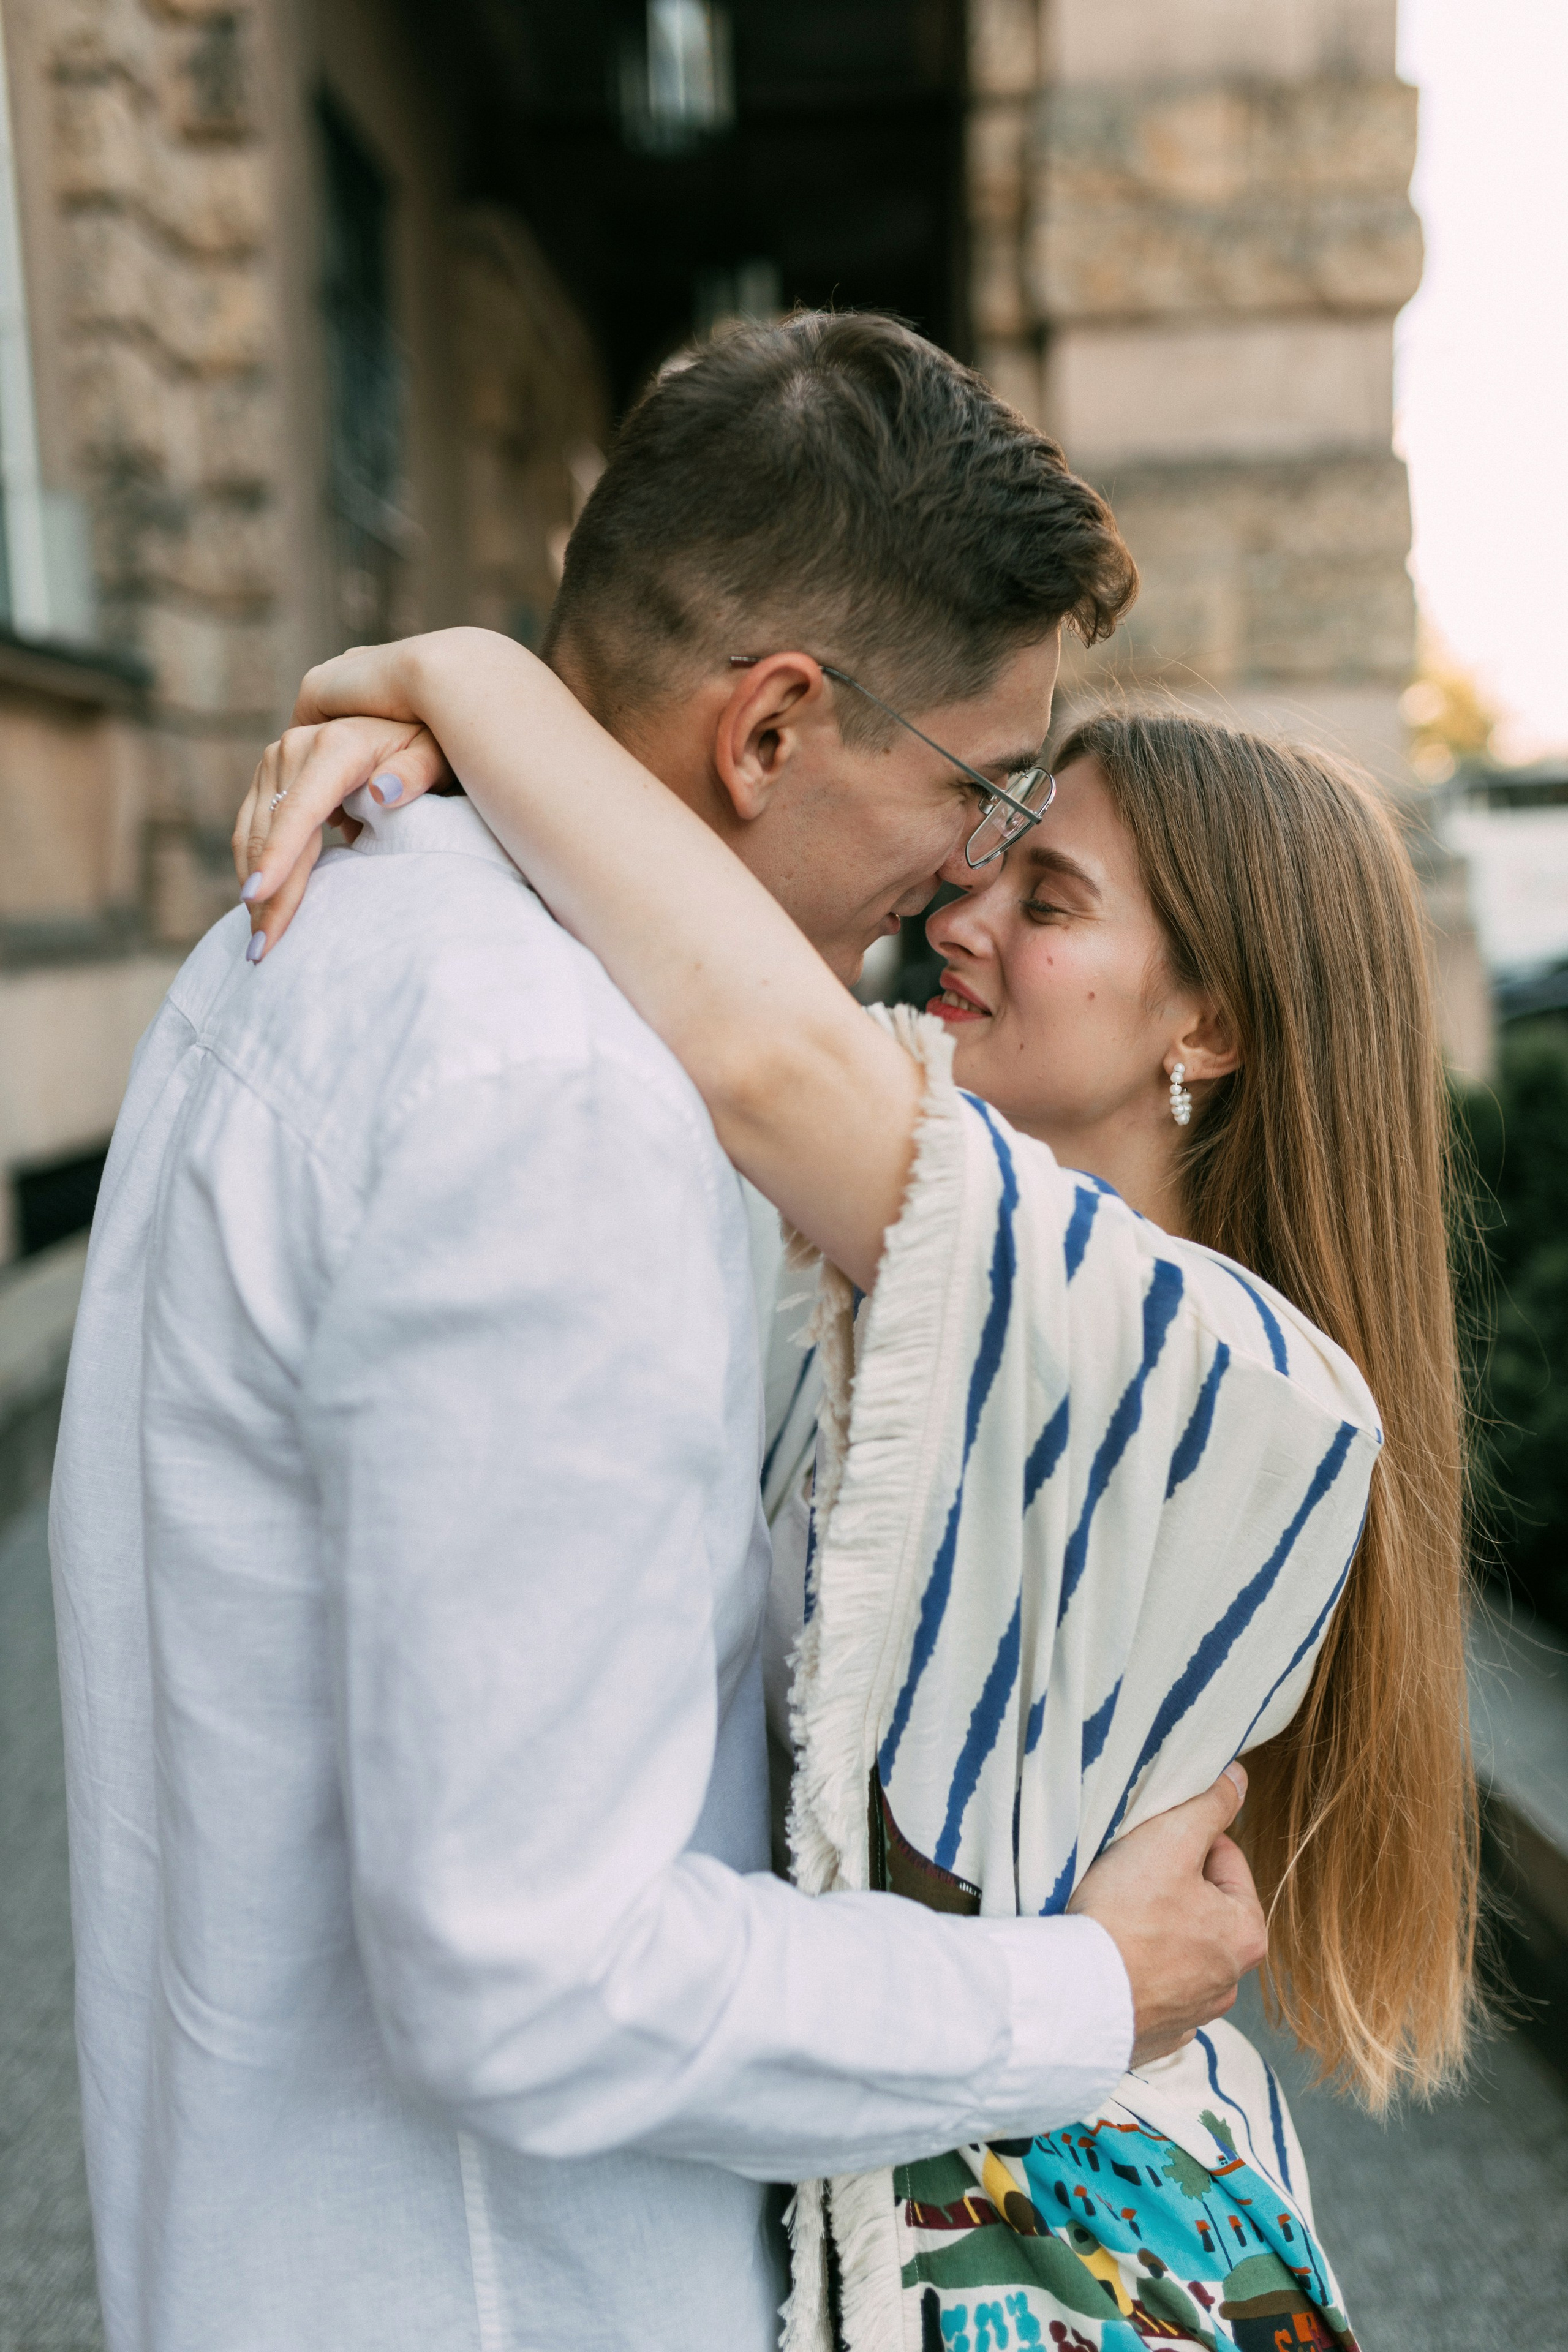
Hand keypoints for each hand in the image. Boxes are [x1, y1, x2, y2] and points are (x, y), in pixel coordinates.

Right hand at [233, 714, 451, 959]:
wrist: (400, 720)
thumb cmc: (425, 747)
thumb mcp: (434, 756)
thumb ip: (415, 773)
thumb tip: (382, 793)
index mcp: (335, 747)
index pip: (299, 810)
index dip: (277, 855)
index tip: (257, 898)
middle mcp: (295, 748)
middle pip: (272, 831)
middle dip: (265, 894)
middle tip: (262, 949)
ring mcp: (277, 761)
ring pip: (251, 834)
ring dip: (253, 889)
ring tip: (259, 942)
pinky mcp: (269, 776)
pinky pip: (252, 829)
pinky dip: (254, 869)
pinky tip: (260, 908)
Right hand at [1068, 1765, 1266, 2067]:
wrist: (1073, 1998)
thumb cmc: (1126, 1917)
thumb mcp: (1171, 1841)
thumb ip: (1210, 1806)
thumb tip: (1237, 1779)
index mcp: (1247, 1936)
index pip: (1224, 1859)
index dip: (1184, 1839)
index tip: (1149, 1846)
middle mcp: (1229, 1983)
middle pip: (1200, 1906)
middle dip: (1168, 1886)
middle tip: (1127, 1877)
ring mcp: (1190, 2015)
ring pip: (1175, 1949)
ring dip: (1152, 1930)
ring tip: (1112, 1917)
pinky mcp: (1153, 2036)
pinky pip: (1148, 1989)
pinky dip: (1132, 1972)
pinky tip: (1108, 1959)